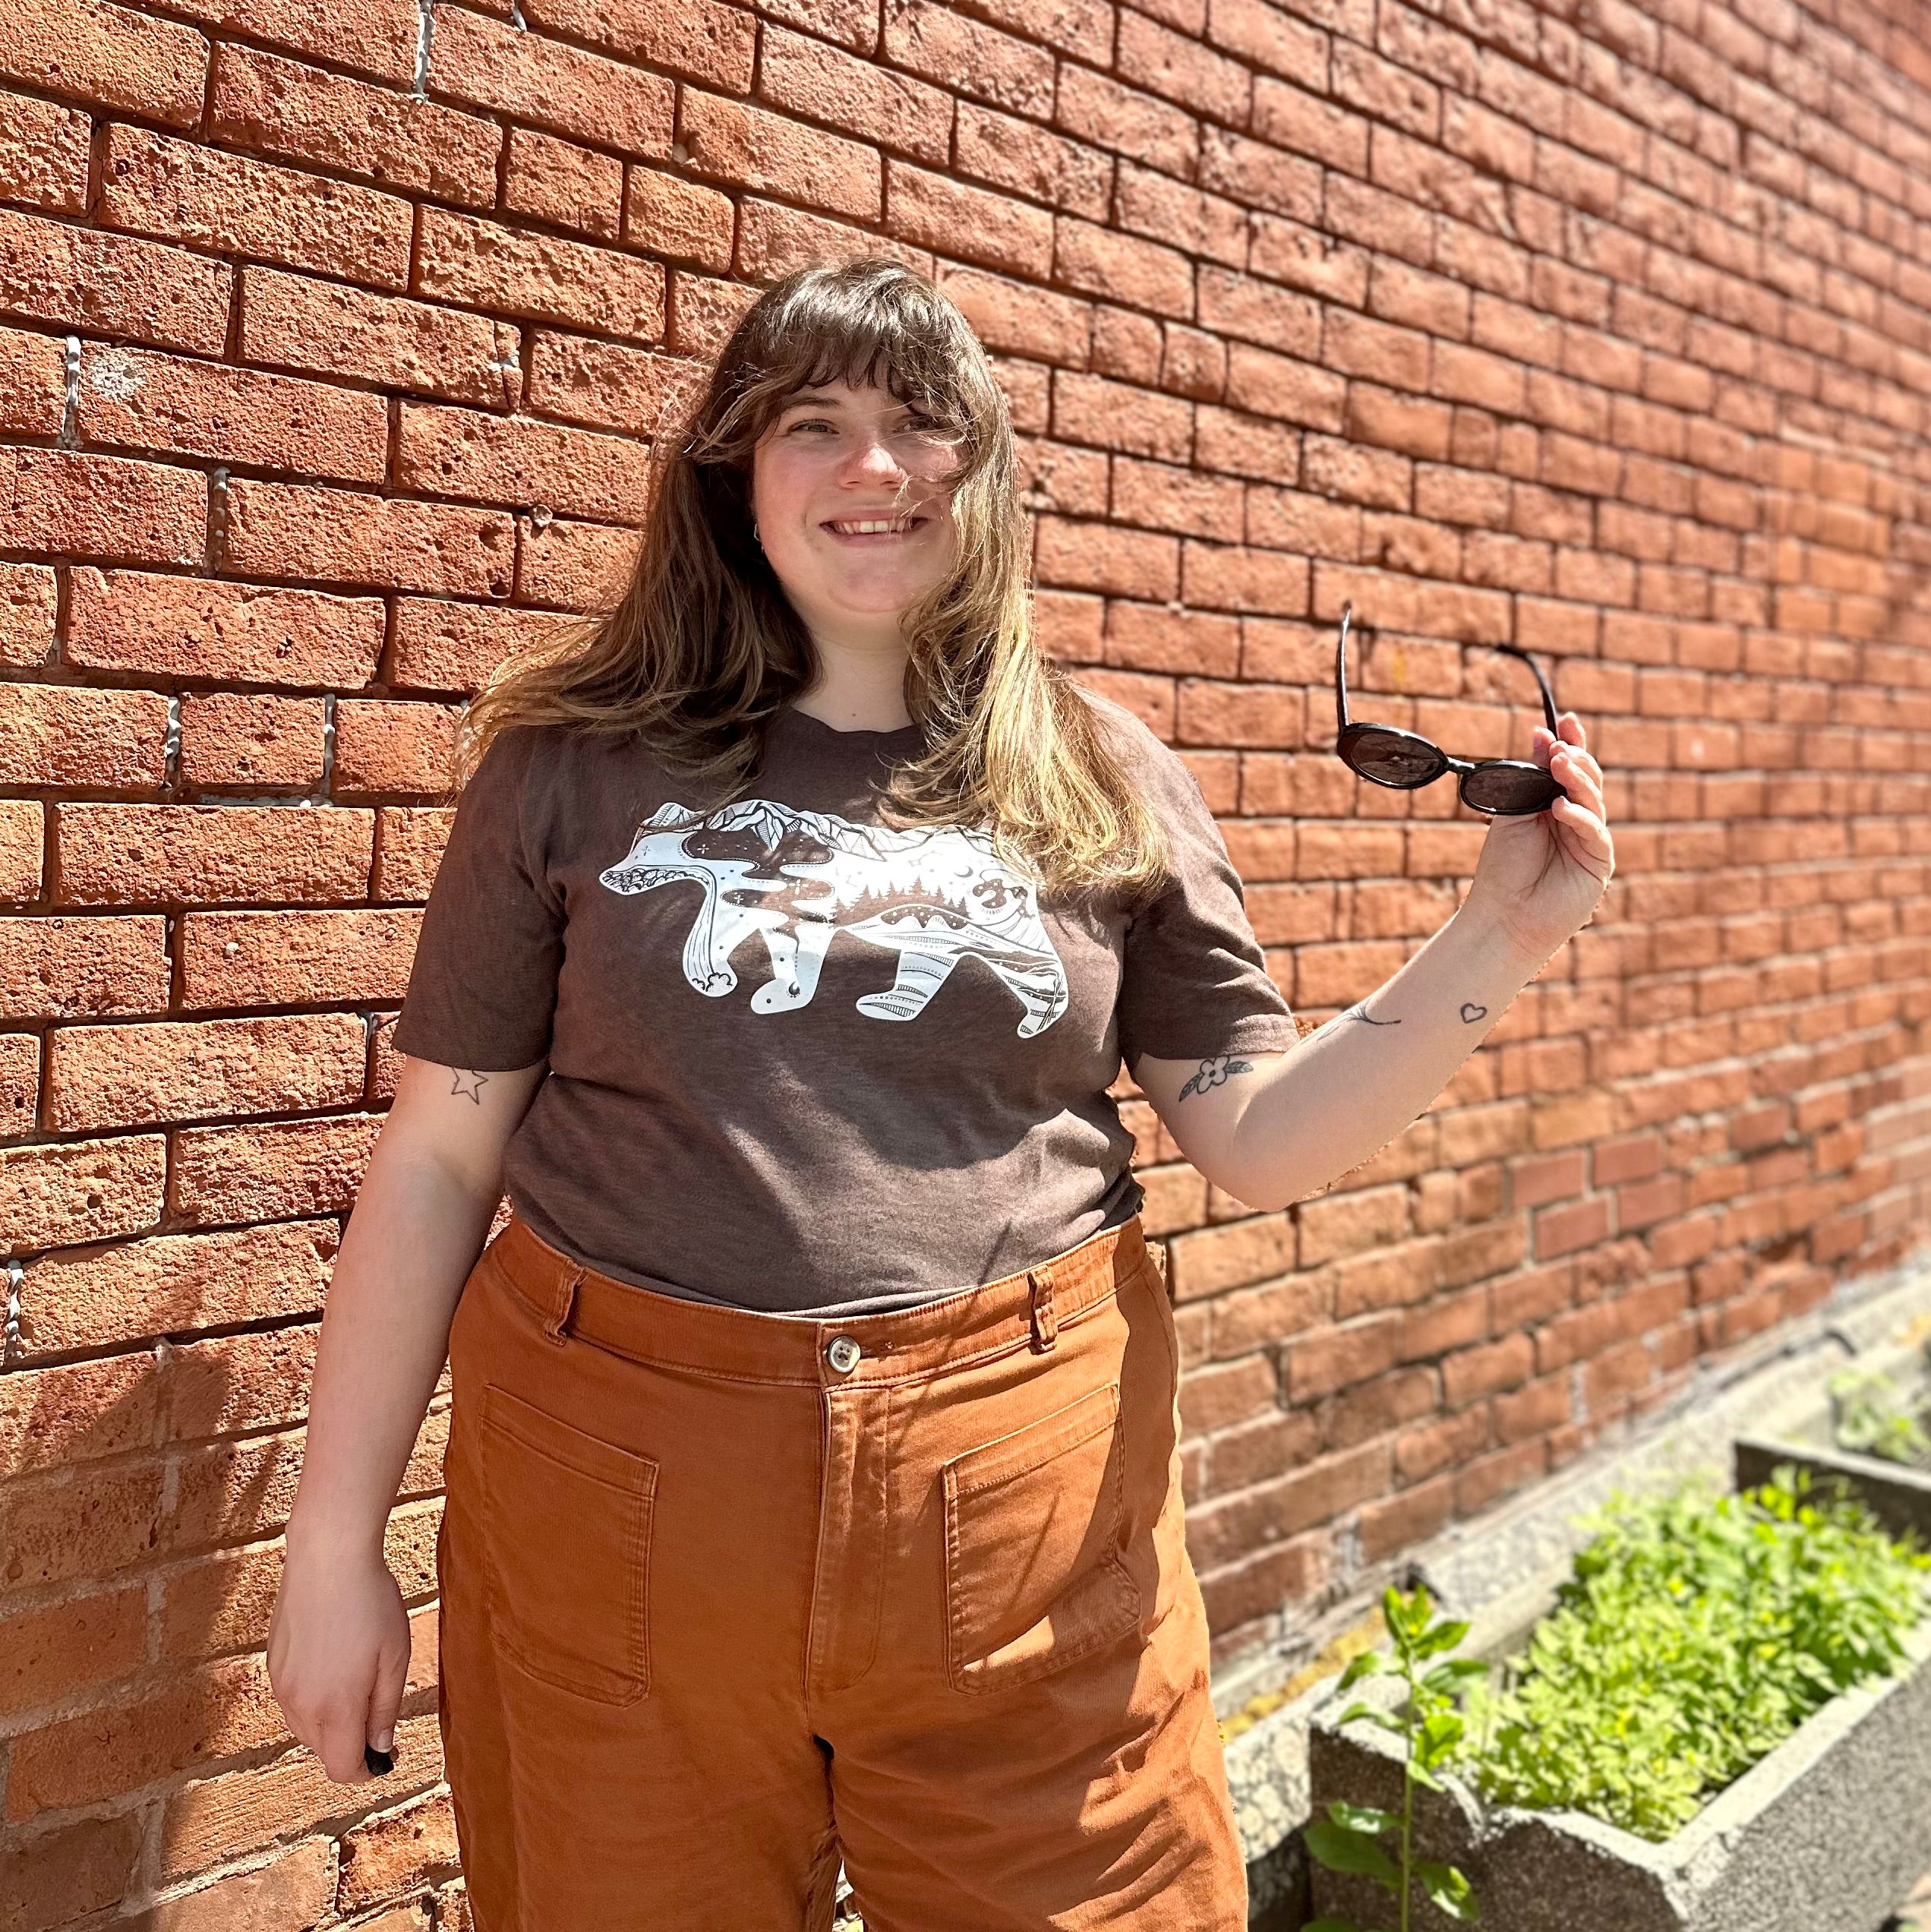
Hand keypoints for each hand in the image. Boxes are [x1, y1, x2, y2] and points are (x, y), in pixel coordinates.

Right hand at [266, 1536, 411, 1784]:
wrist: (328, 1555)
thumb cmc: (370, 1601)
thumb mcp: (395, 1656)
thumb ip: (385, 1709)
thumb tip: (381, 1748)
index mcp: (336, 1707)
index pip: (343, 1769)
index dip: (366, 1771)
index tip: (384, 1758)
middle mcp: (301, 1704)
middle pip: (324, 1751)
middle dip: (350, 1744)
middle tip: (377, 1713)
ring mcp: (281, 1685)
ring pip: (305, 1729)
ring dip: (331, 1722)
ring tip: (357, 1682)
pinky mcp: (272, 1665)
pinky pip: (292, 1702)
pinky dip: (313, 1699)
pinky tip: (333, 1664)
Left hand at [1462, 711, 1613, 965]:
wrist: (1503, 915)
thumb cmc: (1504, 868)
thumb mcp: (1513, 814)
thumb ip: (1529, 779)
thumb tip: (1541, 737)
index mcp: (1553, 805)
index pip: (1568, 769)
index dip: (1571, 743)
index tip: (1565, 720)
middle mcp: (1575, 820)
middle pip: (1587, 779)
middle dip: (1576, 758)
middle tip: (1560, 747)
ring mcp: (1589, 840)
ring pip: (1594, 800)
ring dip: (1578, 779)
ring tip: (1560, 764)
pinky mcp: (1598, 862)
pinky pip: (1594, 831)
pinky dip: (1579, 816)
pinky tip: (1561, 807)